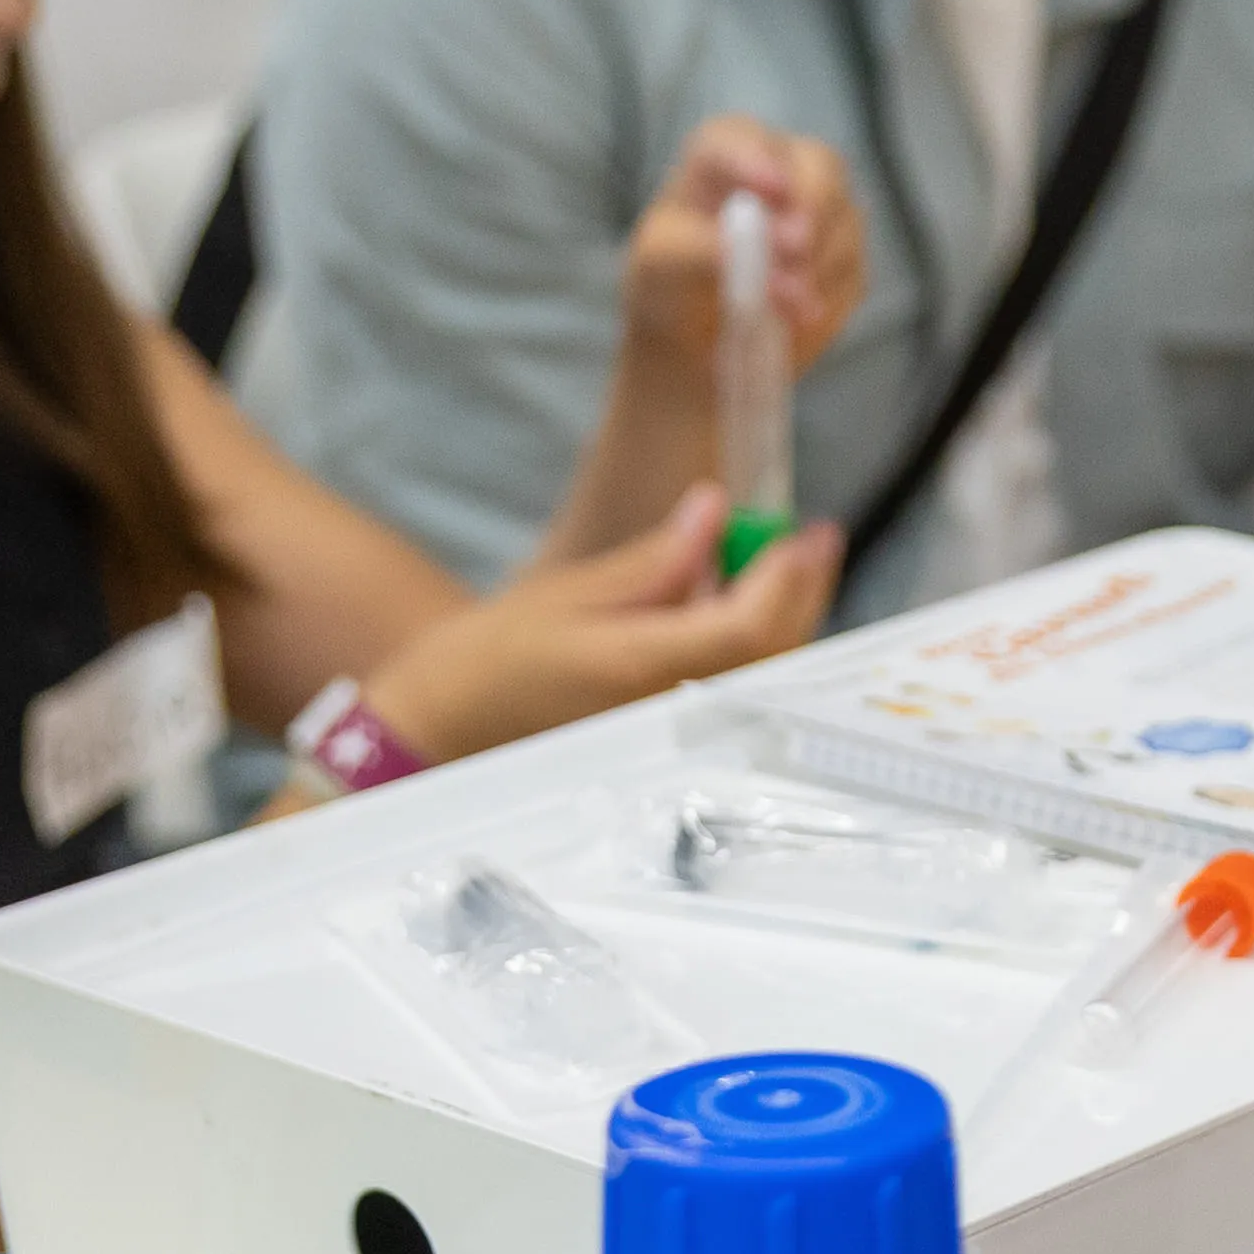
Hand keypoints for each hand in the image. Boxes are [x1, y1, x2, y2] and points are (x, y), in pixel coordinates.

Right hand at [371, 488, 840, 762]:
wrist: (443, 735)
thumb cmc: (488, 663)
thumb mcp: (566, 594)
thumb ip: (653, 561)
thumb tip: (713, 510)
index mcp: (636, 669)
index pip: (747, 629)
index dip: (789, 580)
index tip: (808, 532)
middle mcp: (667, 712)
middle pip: (772, 657)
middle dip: (803, 595)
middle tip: (810, 539)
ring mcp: (673, 736)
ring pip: (762, 680)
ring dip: (786, 622)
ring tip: (780, 567)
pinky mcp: (669, 743)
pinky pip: (736, 695)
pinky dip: (756, 651)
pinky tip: (741, 611)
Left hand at [615, 119, 864, 372]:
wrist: (694, 330)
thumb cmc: (669, 278)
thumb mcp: (661, 262)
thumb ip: (699, 249)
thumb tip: (752, 255)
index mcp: (724, 151)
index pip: (742, 139)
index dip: (757, 160)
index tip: (770, 189)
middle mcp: (782, 167)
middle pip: (820, 164)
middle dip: (813, 205)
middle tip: (796, 248)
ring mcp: (822, 208)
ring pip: (845, 219)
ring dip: (818, 264)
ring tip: (783, 309)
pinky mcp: (845, 255)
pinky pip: (853, 271)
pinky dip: (828, 297)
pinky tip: (794, 319)